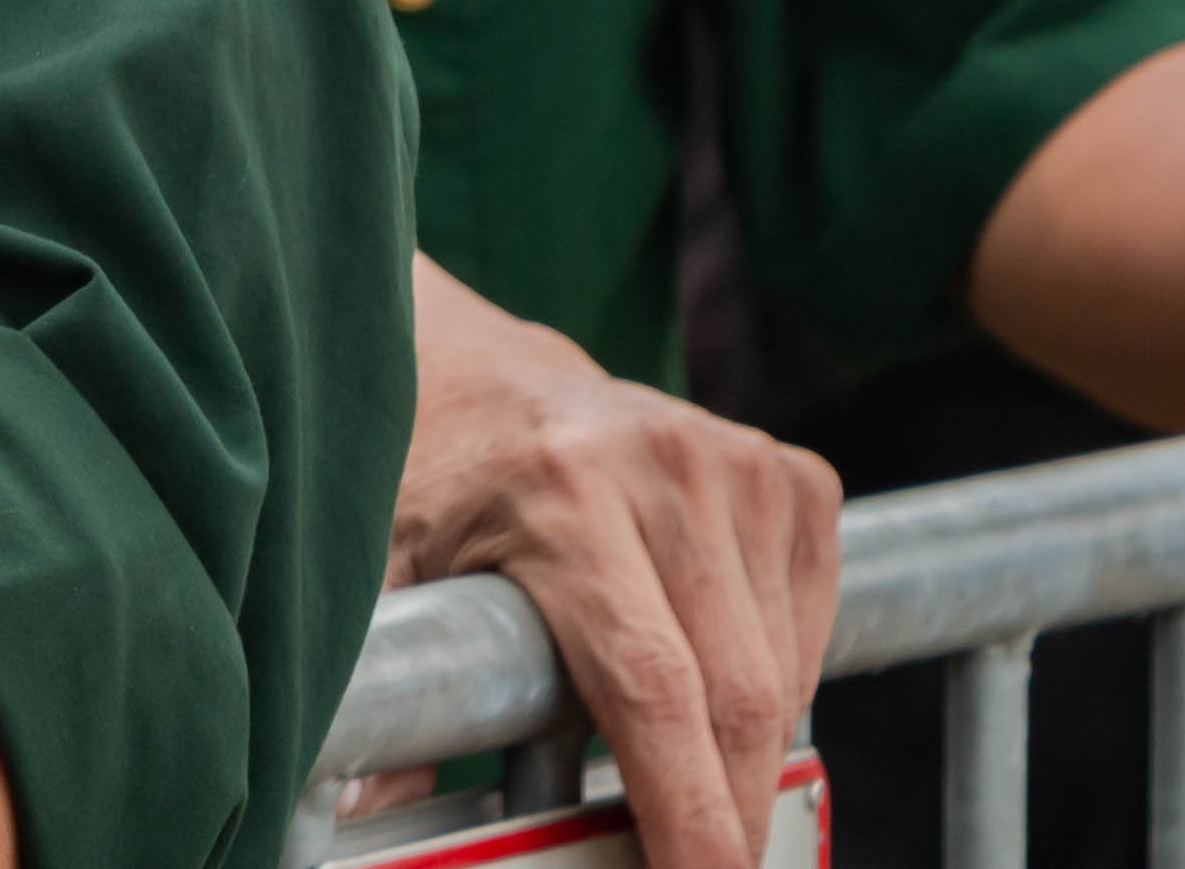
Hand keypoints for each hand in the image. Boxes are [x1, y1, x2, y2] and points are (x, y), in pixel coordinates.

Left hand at [393, 263, 840, 868]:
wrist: (479, 371)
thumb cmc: (429, 482)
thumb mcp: (380, 573)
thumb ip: (384, 690)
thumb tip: (373, 812)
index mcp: (558, 495)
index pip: (653, 687)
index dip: (687, 809)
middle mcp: (659, 465)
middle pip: (733, 692)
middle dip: (730, 813)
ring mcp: (732, 461)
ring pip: (780, 668)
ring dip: (748, 753)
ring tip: (689, 789)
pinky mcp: (781, 471)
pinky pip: (811, 618)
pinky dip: (779, 683)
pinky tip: (713, 687)